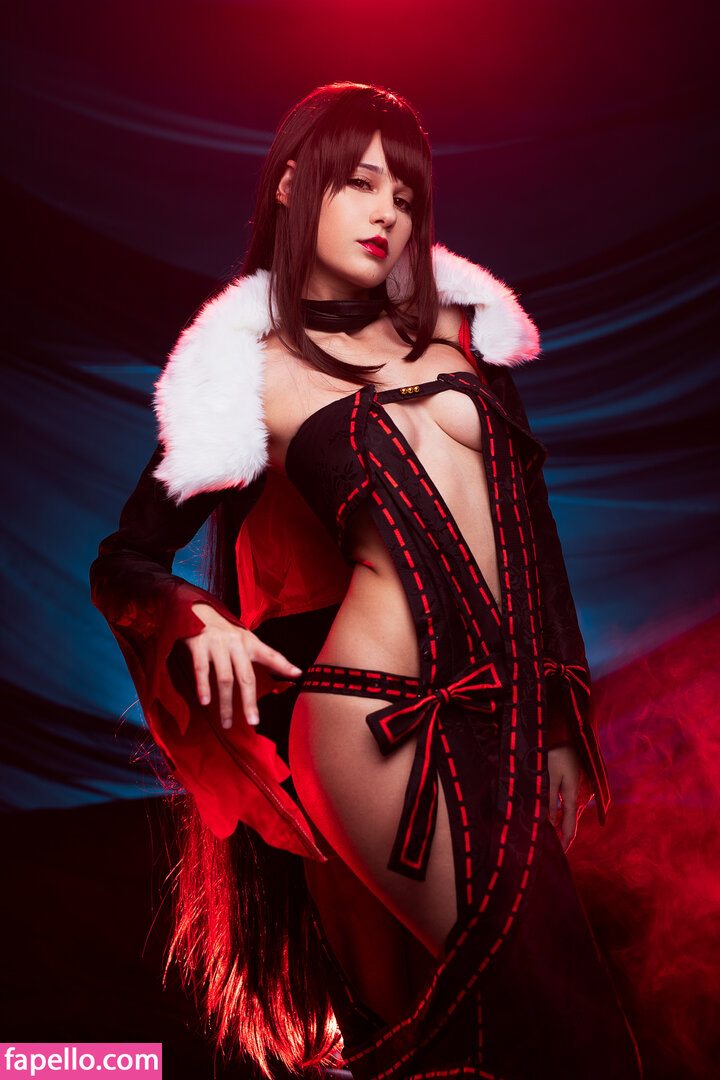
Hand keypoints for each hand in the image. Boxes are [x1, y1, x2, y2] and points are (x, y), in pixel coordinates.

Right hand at [184, 603, 302, 729]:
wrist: (197, 609)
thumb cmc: (225, 631)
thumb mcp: (246, 640)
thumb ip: (267, 656)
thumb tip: (296, 673)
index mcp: (250, 642)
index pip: (270, 655)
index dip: (284, 665)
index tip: (298, 676)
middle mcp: (236, 642)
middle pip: (246, 676)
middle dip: (250, 701)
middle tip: (254, 722)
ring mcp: (217, 643)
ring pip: (225, 678)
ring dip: (226, 703)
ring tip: (226, 722)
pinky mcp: (198, 644)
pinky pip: (202, 669)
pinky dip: (204, 686)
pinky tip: (206, 702)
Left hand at [547, 744, 584, 851]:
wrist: (569, 739)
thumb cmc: (557, 755)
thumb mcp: (549, 776)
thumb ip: (548, 798)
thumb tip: (548, 821)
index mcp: (571, 796)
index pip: (570, 826)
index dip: (565, 842)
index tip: (559, 855)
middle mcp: (574, 797)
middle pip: (569, 824)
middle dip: (562, 838)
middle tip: (551, 852)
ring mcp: (571, 792)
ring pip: (566, 816)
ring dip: (558, 828)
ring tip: (548, 839)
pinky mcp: (567, 787)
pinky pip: (562, 807)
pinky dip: (556, 816)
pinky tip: (548, 820)